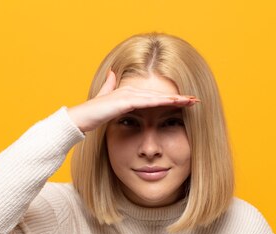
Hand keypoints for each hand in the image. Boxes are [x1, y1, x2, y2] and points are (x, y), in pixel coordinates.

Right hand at [66, 69, 199, 133]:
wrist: (79, 118)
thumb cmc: (92, 113)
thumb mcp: (104, 99)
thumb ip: (109, 86)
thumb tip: (112, 73)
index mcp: (129, 93)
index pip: (155, 96)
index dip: (171, 98)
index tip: (186, 102)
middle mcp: (131, 91)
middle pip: (160, 94)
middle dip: (179, 98)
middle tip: (196, 100)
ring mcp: (127, 95)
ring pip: (156, 97)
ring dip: (174, 99)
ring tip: (190, 102)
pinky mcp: (123, 102)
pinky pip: (146, 102)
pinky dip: (160, 102)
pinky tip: (172, 103)